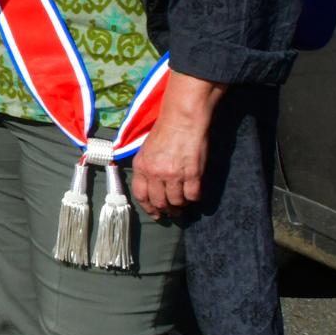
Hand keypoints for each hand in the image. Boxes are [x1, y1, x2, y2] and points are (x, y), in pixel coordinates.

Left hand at [129, 76, 221, 217]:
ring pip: (177, 202)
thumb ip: (146, 170)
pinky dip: (194, 198)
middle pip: (159, 202)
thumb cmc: (164, 132)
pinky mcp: (192, 174)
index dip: (149, 208)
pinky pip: (193, 195)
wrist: (182, 120)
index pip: (141, 196)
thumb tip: (150, 188)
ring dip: (181, 206)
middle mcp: (155, 173)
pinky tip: (194, 194)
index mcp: (141, 167)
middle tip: (173, 211)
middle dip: (166, 210)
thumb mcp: (145, 151)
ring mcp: (174, 175)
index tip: (156, 214)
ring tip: (184, 204)